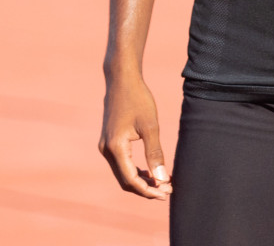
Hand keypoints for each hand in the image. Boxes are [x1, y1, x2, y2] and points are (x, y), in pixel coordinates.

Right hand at [99, 74, 170, 199]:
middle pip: (125, 180)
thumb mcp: (151, 126)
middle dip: (145, 189)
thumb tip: (161, 179)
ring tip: (162, 184)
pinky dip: (135, 171)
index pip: (130, 179)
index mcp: (115, 148)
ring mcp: (105, 147)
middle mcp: (106, 150)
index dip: (148, 190)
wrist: (122, 81)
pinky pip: (121, 164)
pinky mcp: (109, 143)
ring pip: (122, 174)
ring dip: (141, 181)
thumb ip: (155, 153)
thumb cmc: (138, 100)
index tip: (166, 194)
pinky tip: (151, 172)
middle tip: (167, 192)